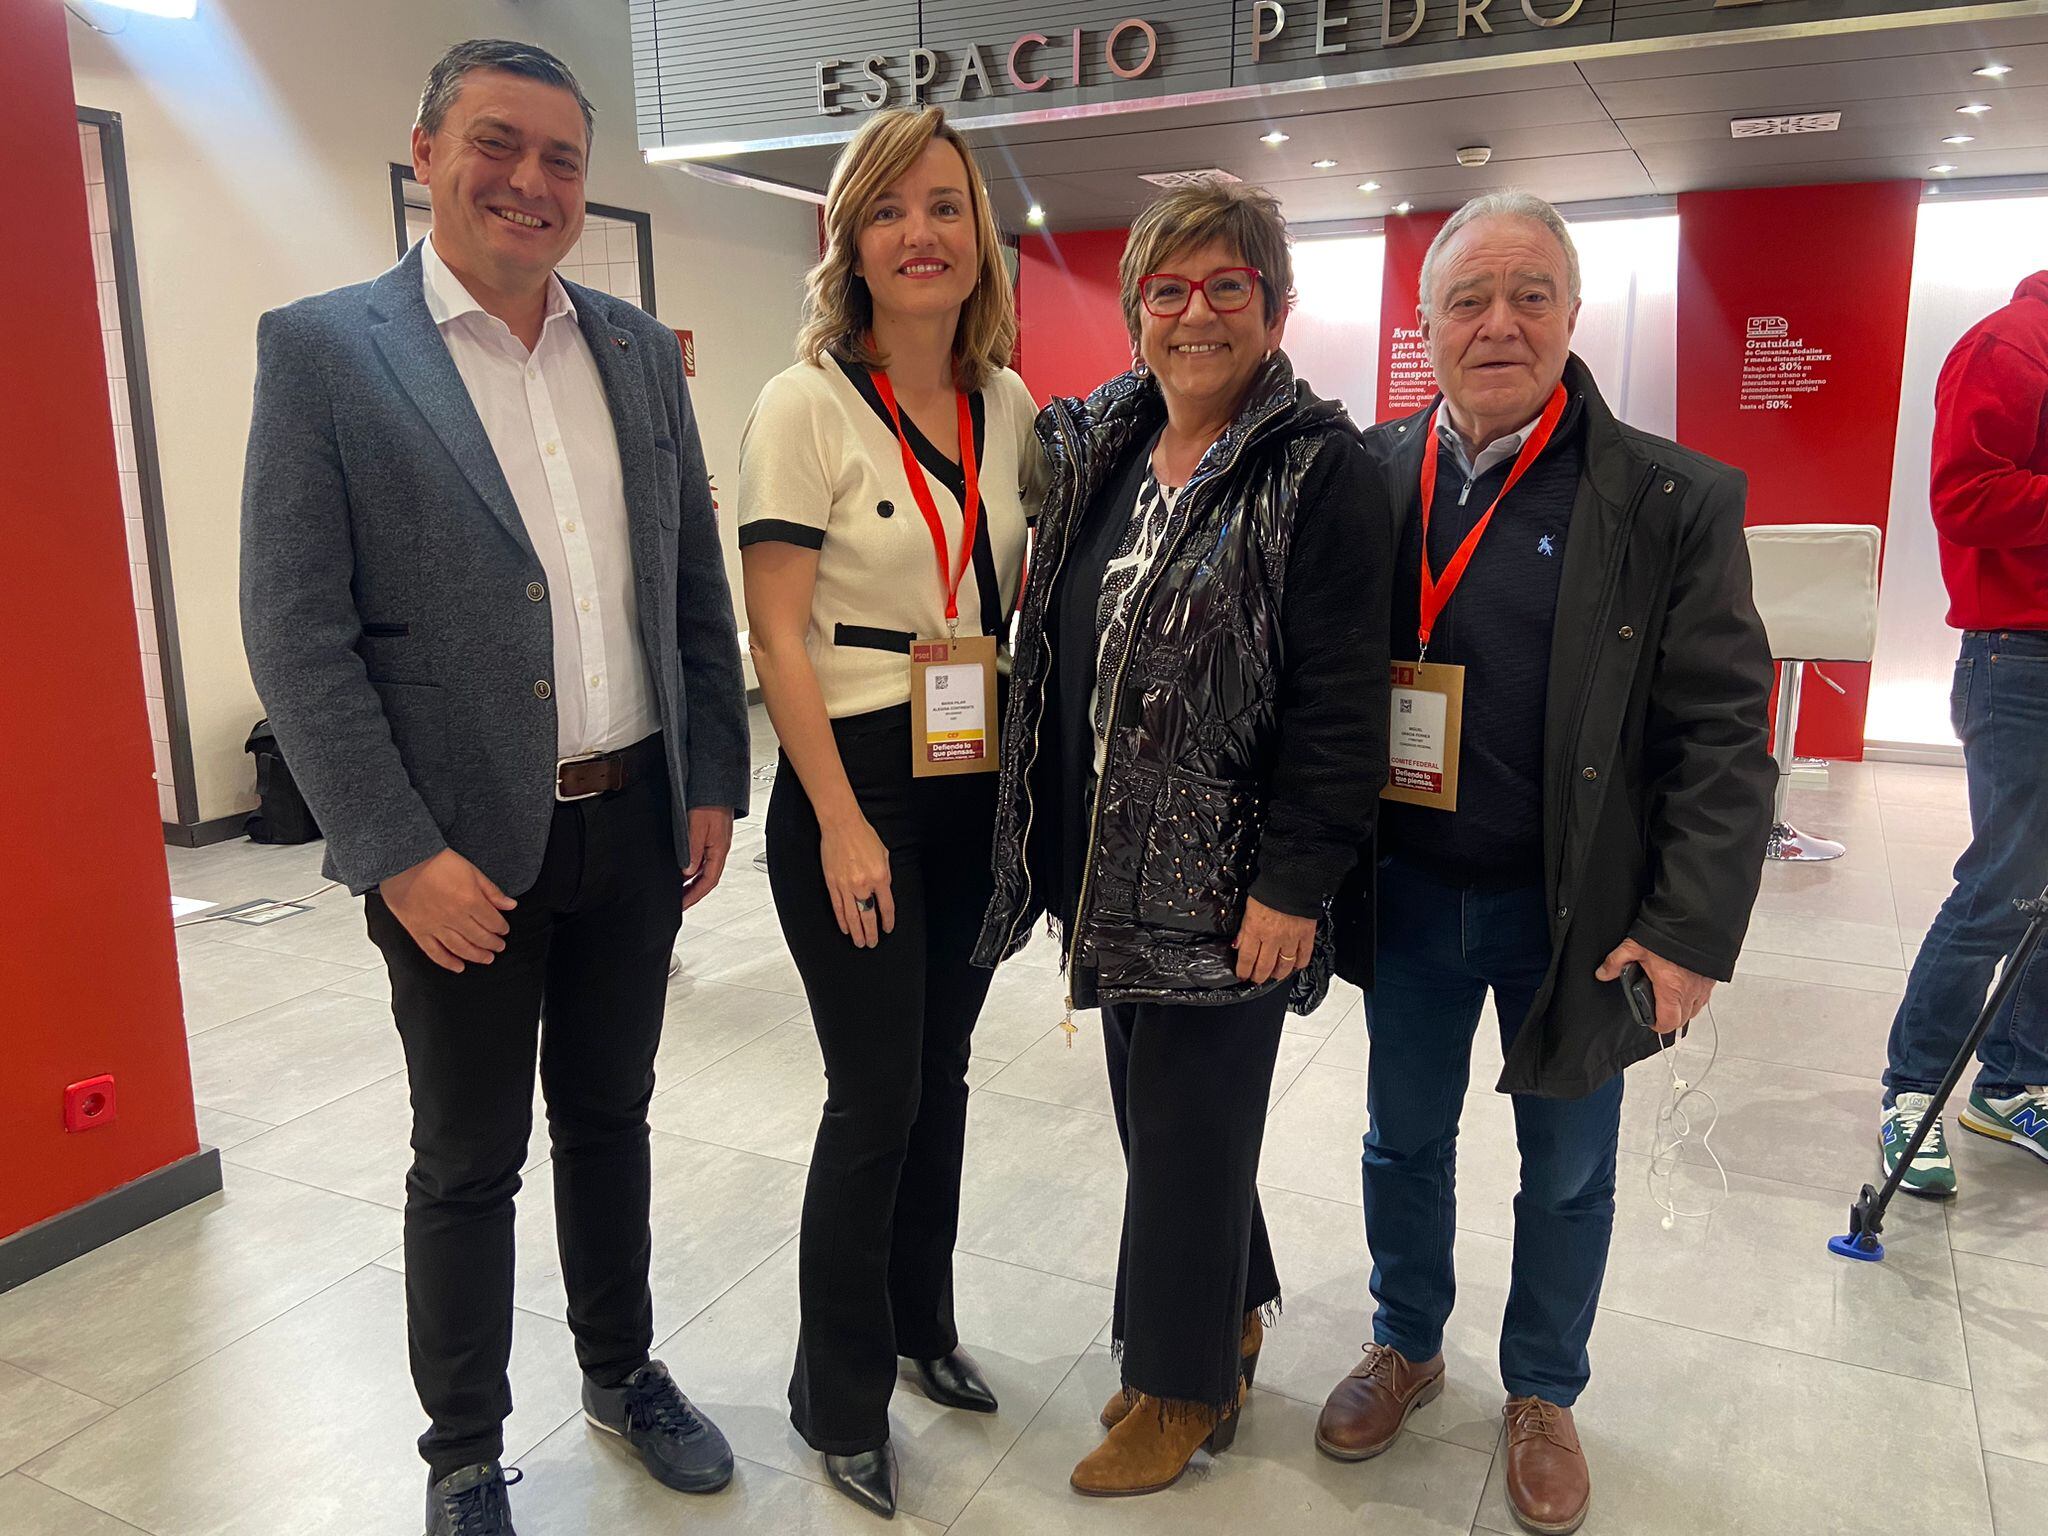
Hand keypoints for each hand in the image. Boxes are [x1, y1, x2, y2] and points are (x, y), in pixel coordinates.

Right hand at [380, 848, 516, 973]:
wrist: (403, 861)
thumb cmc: (437, 861)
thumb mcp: (472, 870)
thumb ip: (492, 891)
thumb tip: (511, 905)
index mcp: (470, 901)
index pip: (493, 922)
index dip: (501, 928)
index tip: (503, 930)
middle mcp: (455, 917)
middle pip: (480, 937)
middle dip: (492, 944)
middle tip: (498, 947)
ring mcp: (436, 926)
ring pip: (461, 948)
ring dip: (476, 956)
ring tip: (487, 958)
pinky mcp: (418, 931)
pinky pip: (435, 952)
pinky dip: (448, 962)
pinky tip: (458, 967)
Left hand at [682, 807, 734, 912]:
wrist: (716, 784)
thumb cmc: (709, 801)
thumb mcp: (696, 827)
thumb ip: (692, 851)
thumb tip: (686, 872)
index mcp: (719, 850)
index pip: (708, 881)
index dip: (695, 895)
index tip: (682, 905)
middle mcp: (719, 849)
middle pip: (707, 878)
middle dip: (693, 893)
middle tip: (679, 903)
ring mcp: (715, 842)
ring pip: (704, 869)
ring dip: (692, 881)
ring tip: (678, 890)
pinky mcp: (710, 835)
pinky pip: (702, 858)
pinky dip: (693, 868)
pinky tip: (683, 869)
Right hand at [820, 814, 894, 947]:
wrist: (841, 825)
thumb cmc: (864, 836)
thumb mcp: (884, 854)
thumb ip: (885, 875)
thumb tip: (883, 891)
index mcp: (880, 877)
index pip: (886, 907)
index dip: (888, 921)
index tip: (888, 929)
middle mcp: (863, 884)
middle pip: (868, 916)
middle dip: (871, 933)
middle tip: (873, 944)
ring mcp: (846, 886)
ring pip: (852, 916)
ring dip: (856, 932)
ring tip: (860, 943)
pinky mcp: (832, 883)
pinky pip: (838, 907)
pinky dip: (842, 920)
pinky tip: (845, 929)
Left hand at [1234, 897, 1316, 984]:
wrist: (1291, 880)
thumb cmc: (1268, 891)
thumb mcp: (1248, 909)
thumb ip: (1244, 930)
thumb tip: (1237, 946)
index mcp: (1255, 930)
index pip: (1246, 958)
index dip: (1243, 971)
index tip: (1242, 975)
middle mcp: (1272, 938)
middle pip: (1264, 966)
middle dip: (1259, 976)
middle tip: (1257, 979)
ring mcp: (1290, 938)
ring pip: (1284, 965)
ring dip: (1277, 974)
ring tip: (1274, 975)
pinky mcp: (1306, 936)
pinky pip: (1303, 956)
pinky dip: (1299, 964)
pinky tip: (1295, 966)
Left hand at [1596, 939, 1713, 1034]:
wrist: (1696, 919)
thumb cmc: (1670, 933)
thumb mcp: (1635, 946)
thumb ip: (1616, 961)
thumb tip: (1603, 972)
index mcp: (1671, 988)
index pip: (1668, 1022)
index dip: (1656, 1025)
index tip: (1649, 1019)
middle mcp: (1691, 991)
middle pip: (1682, 1020)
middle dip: (1668, 1018)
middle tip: (1655, 1007)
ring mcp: (1704, 986)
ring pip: (1695, 1009)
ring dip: (1682, 1008)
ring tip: (1668, 995)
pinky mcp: (1712, 978)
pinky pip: (1703, 996)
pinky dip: (1693, 996)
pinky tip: (1682, 983)